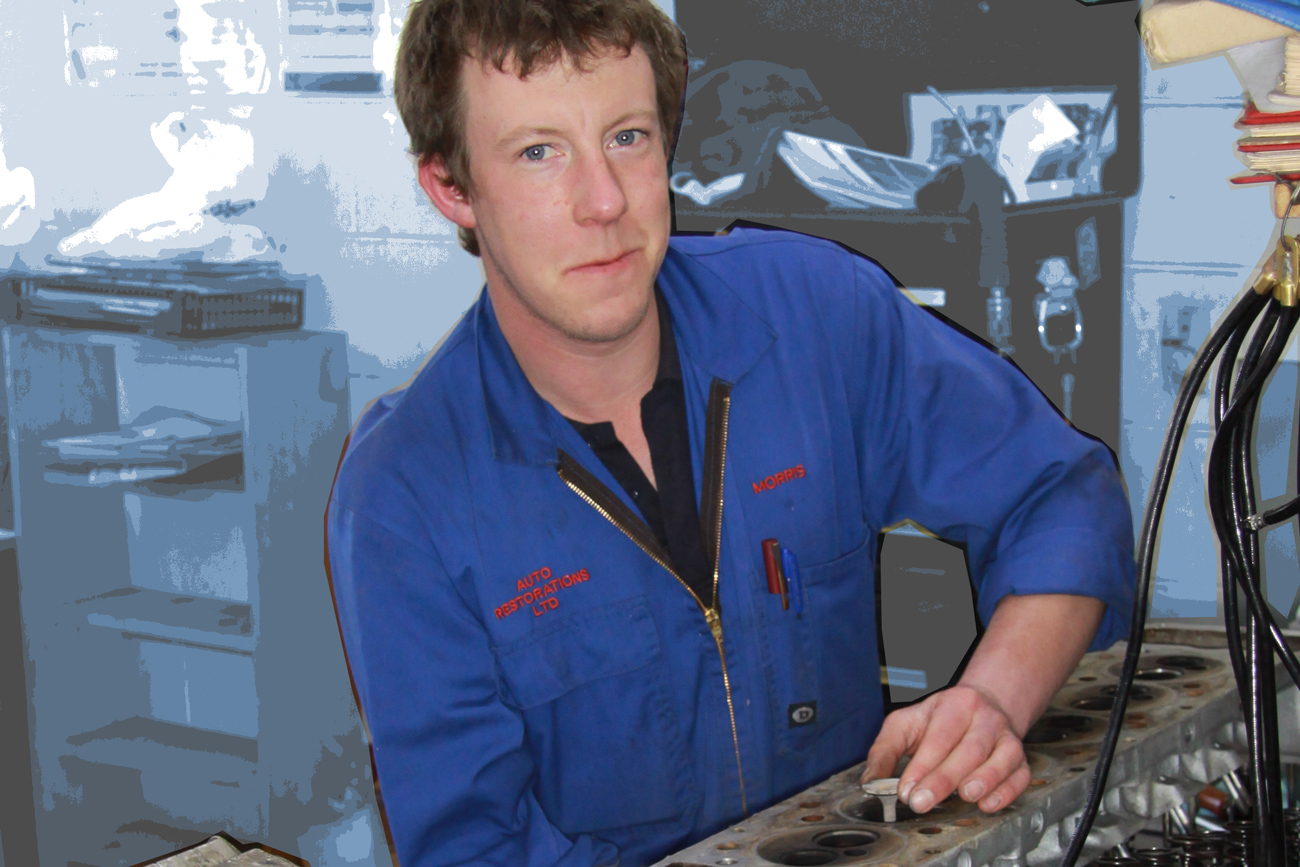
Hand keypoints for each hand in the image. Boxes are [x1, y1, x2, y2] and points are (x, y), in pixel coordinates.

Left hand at [861, 683, 1029, 814]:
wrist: (982, 707)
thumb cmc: (940, 720)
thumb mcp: (906, 724)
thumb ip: (885, 751)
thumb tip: (870, 782)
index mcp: (955, 705)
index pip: (939, 736)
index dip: (922, 765)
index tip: (905, 790)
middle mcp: (985, 719)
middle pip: (969, 749)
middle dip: (944, 779)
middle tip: (921, 801)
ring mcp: (1007, 738)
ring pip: (1001, 759)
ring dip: (983, 780)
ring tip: (963, 796)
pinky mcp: (1020, 759)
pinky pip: (1020, 775)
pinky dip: (1007, 791)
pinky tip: (987, 803)